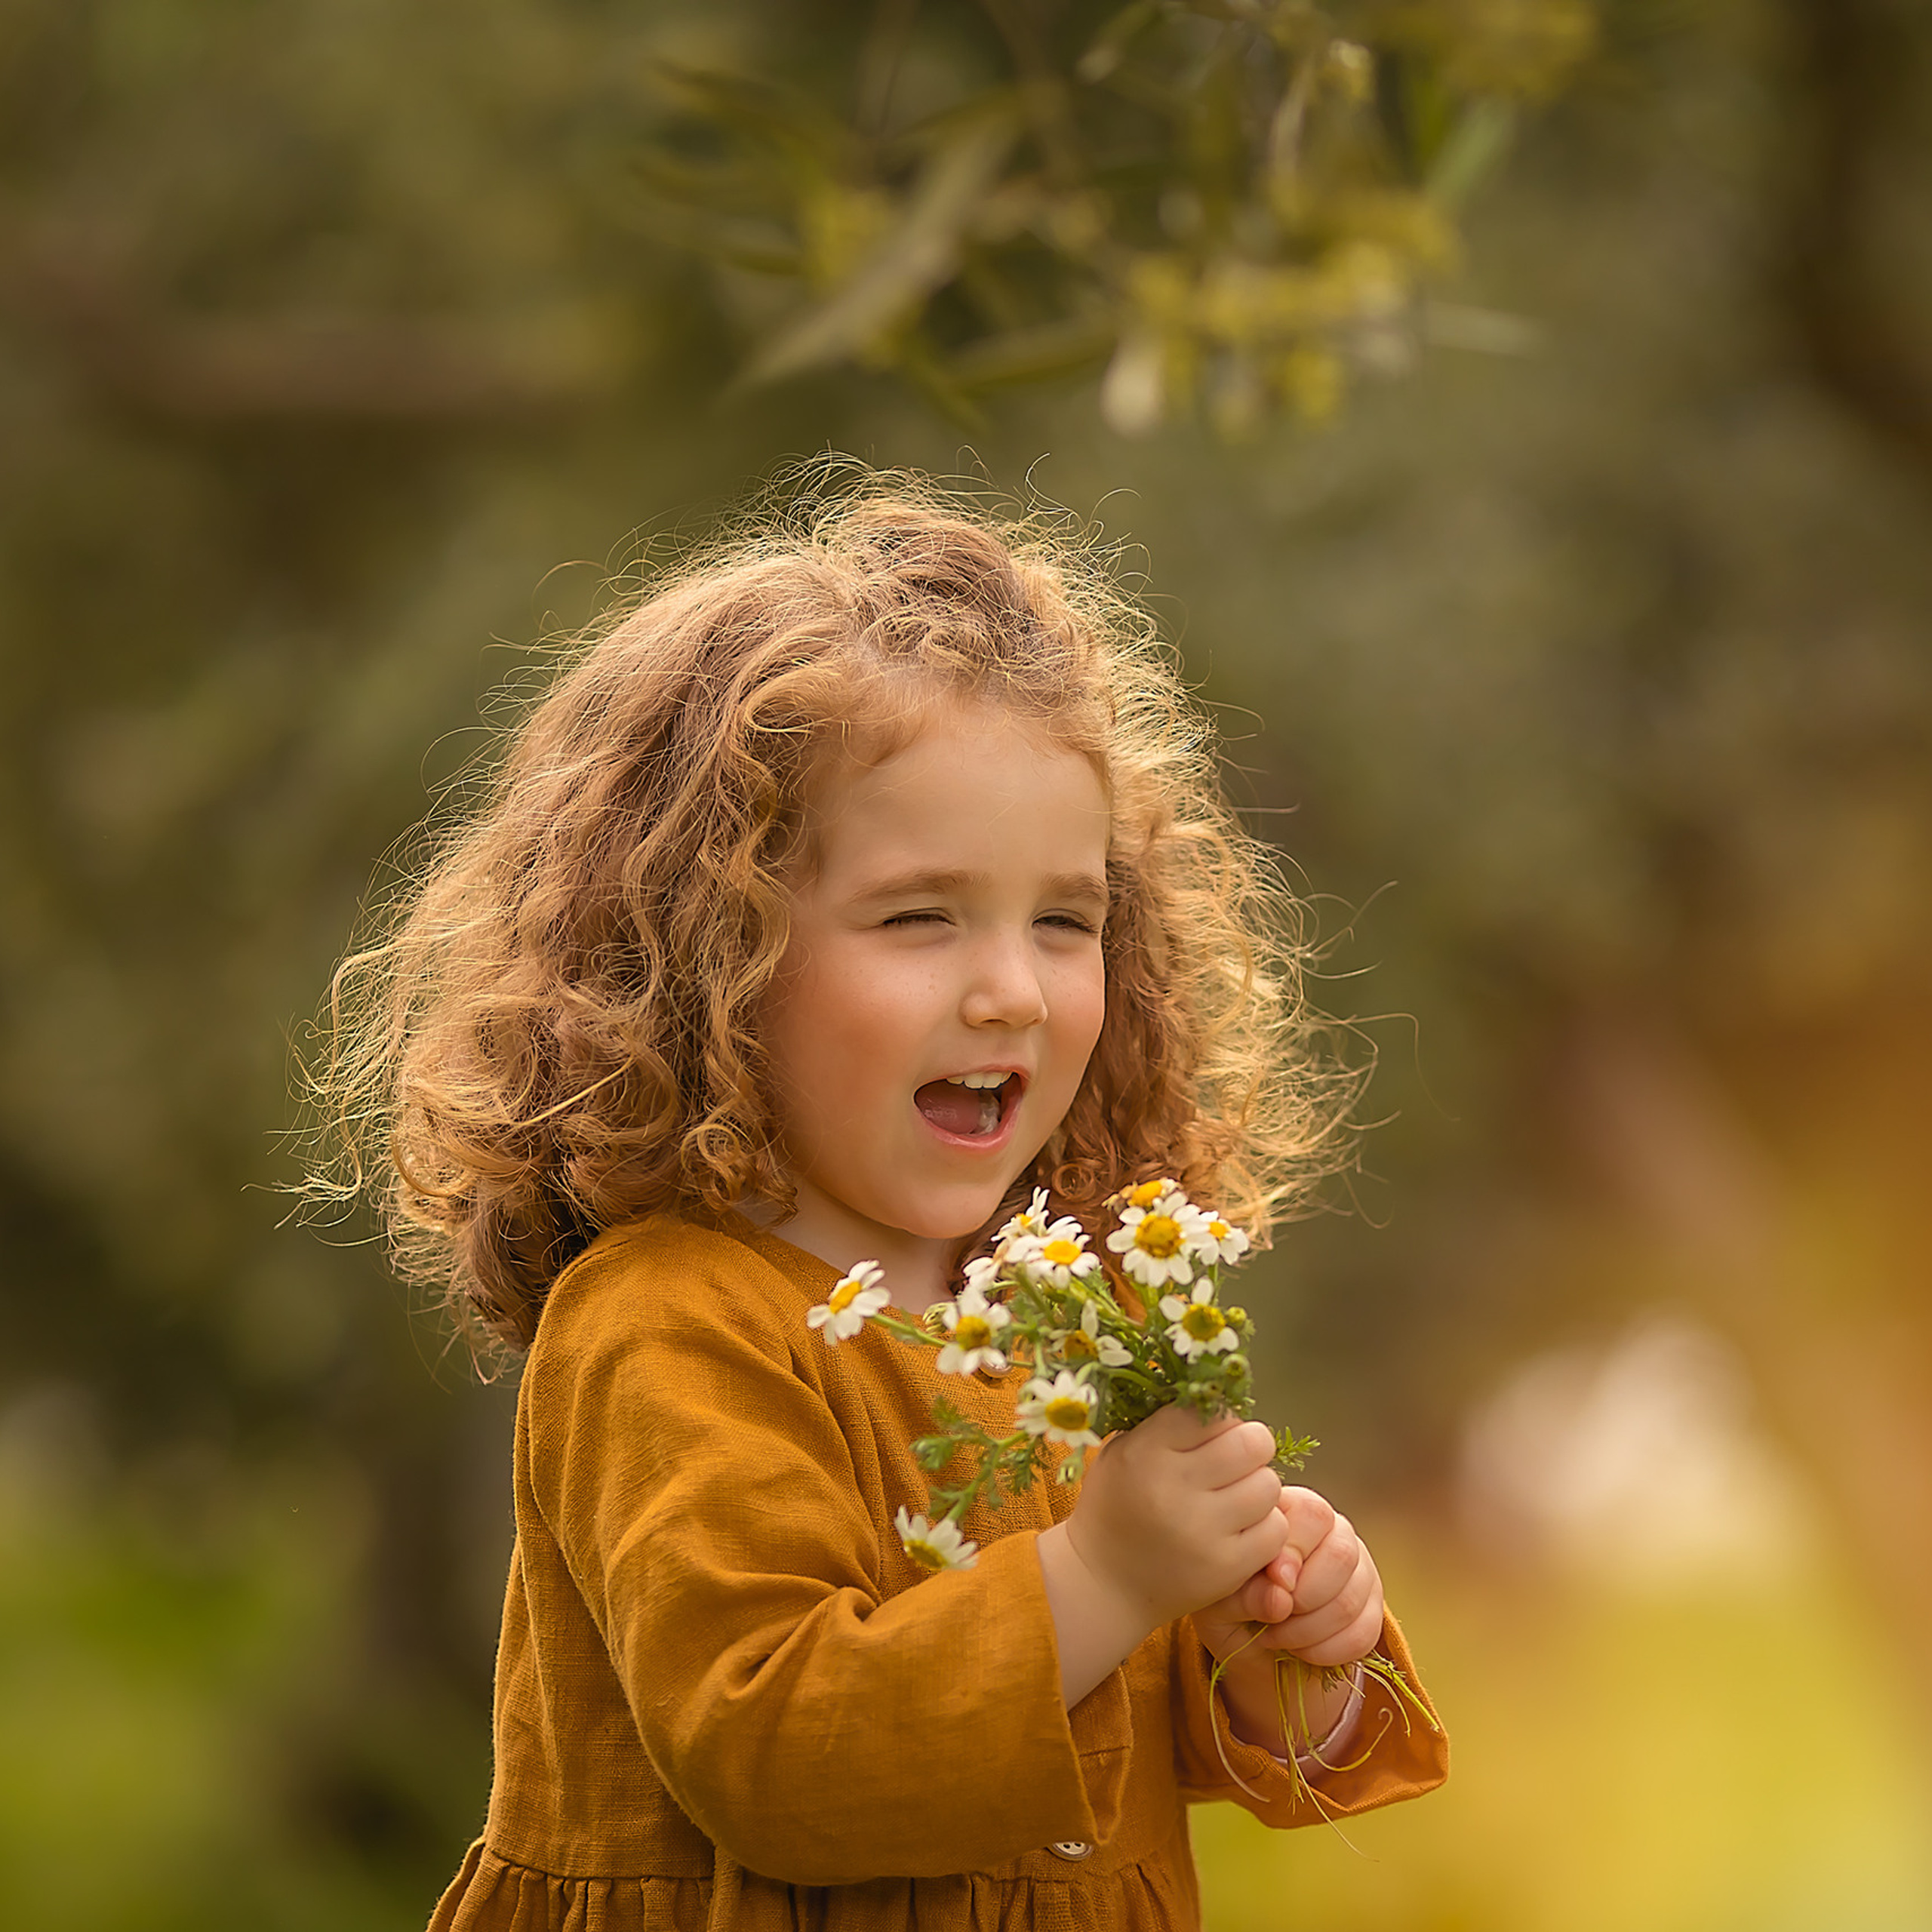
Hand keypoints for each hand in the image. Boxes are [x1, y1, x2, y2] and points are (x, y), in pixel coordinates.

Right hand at [1063, 1405, 1286, 1631]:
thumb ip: (1166, 1422)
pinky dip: (1263, 1526)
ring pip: (1269, 1485)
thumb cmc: (1117, 1506)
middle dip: (1249, 1447)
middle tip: (1233, 1462)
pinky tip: (1238, 1529)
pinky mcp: (1226, 1568)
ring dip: (1257, 1487)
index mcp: (1146, 1452)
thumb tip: (1217, 1388)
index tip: (1211, 1433)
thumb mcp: (1124, 1451)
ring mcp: (1202, 1531)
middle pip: (1253, 1442)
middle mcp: (1174, 1489)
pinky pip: (1275, 1530)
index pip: (1211, 1411)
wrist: (1104, 1583)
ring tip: (1233, 1497)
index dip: (1219, 1418)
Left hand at [1193, 1486, 1383, 1668]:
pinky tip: (1300, 1650)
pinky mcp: (1372, 1606)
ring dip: (1309, 1630)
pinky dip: (1328, 1650)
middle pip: (1341, 1555)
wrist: (1253, 1645)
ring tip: (1276, 1636)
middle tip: (1271, 1618)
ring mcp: (1359, 1568)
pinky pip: (1365, 1632)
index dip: (1293, 1551)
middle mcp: (1332, 1532)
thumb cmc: (1231, 1606)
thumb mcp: (1224, 1600)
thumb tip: (1280, 1600)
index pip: (1312, 1514)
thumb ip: (1247, 1594)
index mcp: (1291, 1512)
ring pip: (1352, 1598)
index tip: (1271, 1581)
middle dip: (1304, 1597)